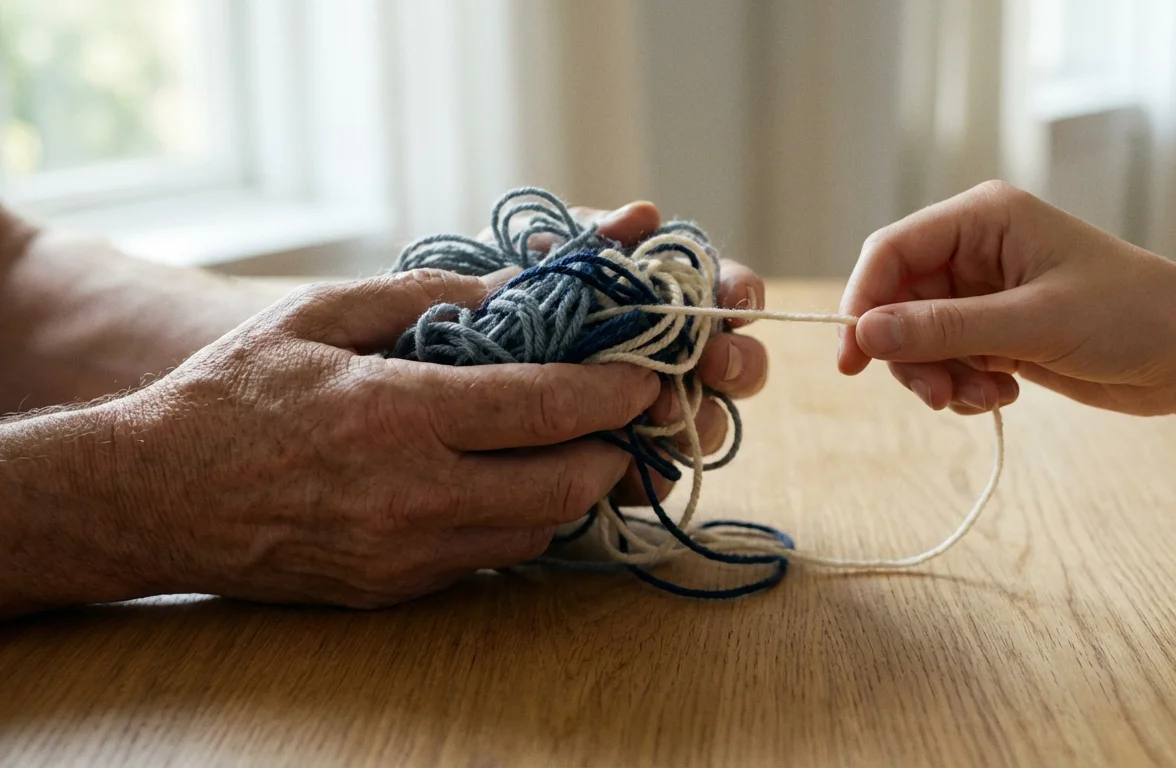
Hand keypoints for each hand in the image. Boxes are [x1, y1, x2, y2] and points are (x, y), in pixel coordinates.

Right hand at [104, 270, 660, 608]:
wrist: (152, 498)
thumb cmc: (232, 394)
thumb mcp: (320, 315)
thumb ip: (426, 294)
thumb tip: (517, 285)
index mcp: (396, 413)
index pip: (545, 406)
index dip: (614, 389)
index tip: (646, 371)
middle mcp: (412, 494)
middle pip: (565, 484)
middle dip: (613, 448)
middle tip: (621, 414)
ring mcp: (406, 553)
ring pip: (538, 530)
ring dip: (572, 487)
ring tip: (570, 443)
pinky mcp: (397, 589)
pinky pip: (493, 559)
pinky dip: (520, 520)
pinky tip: (507, 480)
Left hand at [476, 200, 768, 504]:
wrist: (456, 354)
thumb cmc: (515, 293)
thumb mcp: (549, 256)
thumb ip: (597, 237)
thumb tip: (645, 216)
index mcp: (671, 301)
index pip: (730, 293)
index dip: (742, 295)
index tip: (734, 301)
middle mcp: (677, 359)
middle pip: (738, 364)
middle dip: (736, 363)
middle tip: (711, 363)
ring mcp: (657, 414)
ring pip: (710, 425)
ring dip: (699, 418)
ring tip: (661, 411)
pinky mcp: (627, 464)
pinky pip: (659, 477)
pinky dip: (651, 471)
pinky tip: (626, 460)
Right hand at [838, 181, 1175, 417]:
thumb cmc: (1132, 316)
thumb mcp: (1034, 322)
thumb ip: (945, 328)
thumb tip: (866, 333)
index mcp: (984, 218)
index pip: (892, 251)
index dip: (863, 302)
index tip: (853, 360)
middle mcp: (977, 251)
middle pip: (898, 302)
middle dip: (910, 355)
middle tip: (938, 398)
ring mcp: (986, 294)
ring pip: (919, 339)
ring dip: (939, 377)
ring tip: (982, 398)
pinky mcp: (998, 332)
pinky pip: (948, 361)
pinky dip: (962, 386)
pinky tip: (1001, 395)